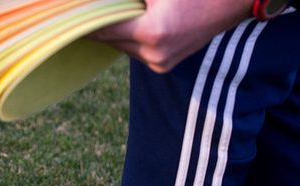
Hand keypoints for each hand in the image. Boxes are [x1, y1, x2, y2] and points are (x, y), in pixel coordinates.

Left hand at [88, 0, 254, 72]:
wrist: (229, 3)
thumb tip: (101, 5)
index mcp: (152, 32)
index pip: (104, 27)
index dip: (84, 19)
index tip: (69, 13)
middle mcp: (154, 54)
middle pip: (109, 39)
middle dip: (96, 23)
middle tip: (80, 10)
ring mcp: (159, 63)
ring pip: (120, 46)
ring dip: (111, 31)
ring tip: (102, 14)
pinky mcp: (163, 66)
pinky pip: (134, 51)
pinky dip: (126, 37)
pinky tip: (124, 22)